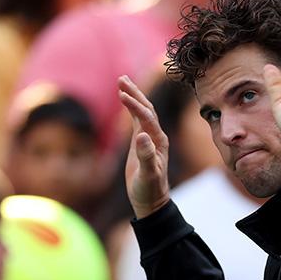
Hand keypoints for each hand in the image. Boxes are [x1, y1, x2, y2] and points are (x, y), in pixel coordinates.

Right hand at [118, 75, 170, 218]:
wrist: (152, 201)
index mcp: (159, 141)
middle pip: (147, 108)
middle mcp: (156, 136)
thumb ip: (146, 156)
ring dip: (133, 96)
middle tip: (121, 79)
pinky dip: (131, 108)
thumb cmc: (149, 190)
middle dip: (135, 93)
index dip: (134, 105)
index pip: (147, 117)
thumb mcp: (147, 176)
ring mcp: (149, 138)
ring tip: (121, 82)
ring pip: (142, 112)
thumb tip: (142, 136)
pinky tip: (124, 100)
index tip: (121, 95)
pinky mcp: (142, 143)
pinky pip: (137, 120)